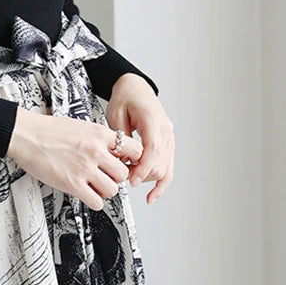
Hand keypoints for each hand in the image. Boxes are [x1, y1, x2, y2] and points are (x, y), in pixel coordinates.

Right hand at [5, 108, 143, 210]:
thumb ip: (98, 138)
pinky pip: (97, 201)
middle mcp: (95, 151)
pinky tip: (86, 194)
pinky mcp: (73, 184)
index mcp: (99, 134)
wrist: (26, 134)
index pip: (133, 149)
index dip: (132, 159)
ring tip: (95, 186)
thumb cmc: (47, 129)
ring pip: (112, 190)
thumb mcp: (80, 126)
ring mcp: (85, 168)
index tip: (126, 163)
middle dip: (116, 178)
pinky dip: (94, 201)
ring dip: (105, 191)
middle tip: (107, 176)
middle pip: (124, 174)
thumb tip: (112, 148)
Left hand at [105, 73, 174, 204]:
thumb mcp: (116, 113)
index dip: (143, 167)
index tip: (131, 180)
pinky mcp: (168, 144)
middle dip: (142, 174)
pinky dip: (161, 183)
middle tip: (123, 176)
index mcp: (152, 119)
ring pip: (165, 168)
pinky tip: (152, 196)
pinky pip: (168, 168)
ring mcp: (169, 138)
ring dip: (148, 177)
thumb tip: (123, 160)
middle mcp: (165, 130)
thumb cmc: (125, 97)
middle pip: (160, 162)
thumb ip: (120, 137)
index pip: (153, 149)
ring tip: (130, 178)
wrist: (136, 87)